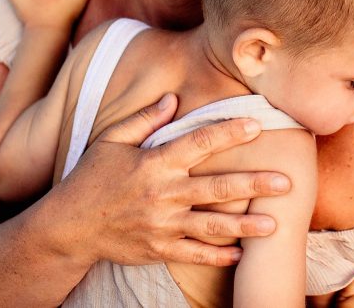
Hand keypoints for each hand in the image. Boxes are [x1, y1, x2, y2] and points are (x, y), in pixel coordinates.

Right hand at [51, 93, 291, 267]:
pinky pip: (194, 254)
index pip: (199, 143)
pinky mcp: (158, 249)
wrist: (66, 228)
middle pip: (217, 188)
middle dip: (254, 184)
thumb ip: (144, 119)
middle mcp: (163, 194)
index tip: (257, 124)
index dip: (229, 132)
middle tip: (286, 182)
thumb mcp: (111, 142)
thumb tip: (174, 98)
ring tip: (275, 224)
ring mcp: (162, 225)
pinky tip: (241, 253)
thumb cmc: (91, 179)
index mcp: (155, 163)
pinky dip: (218, 256)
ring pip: (212, 226)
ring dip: (245, 225)